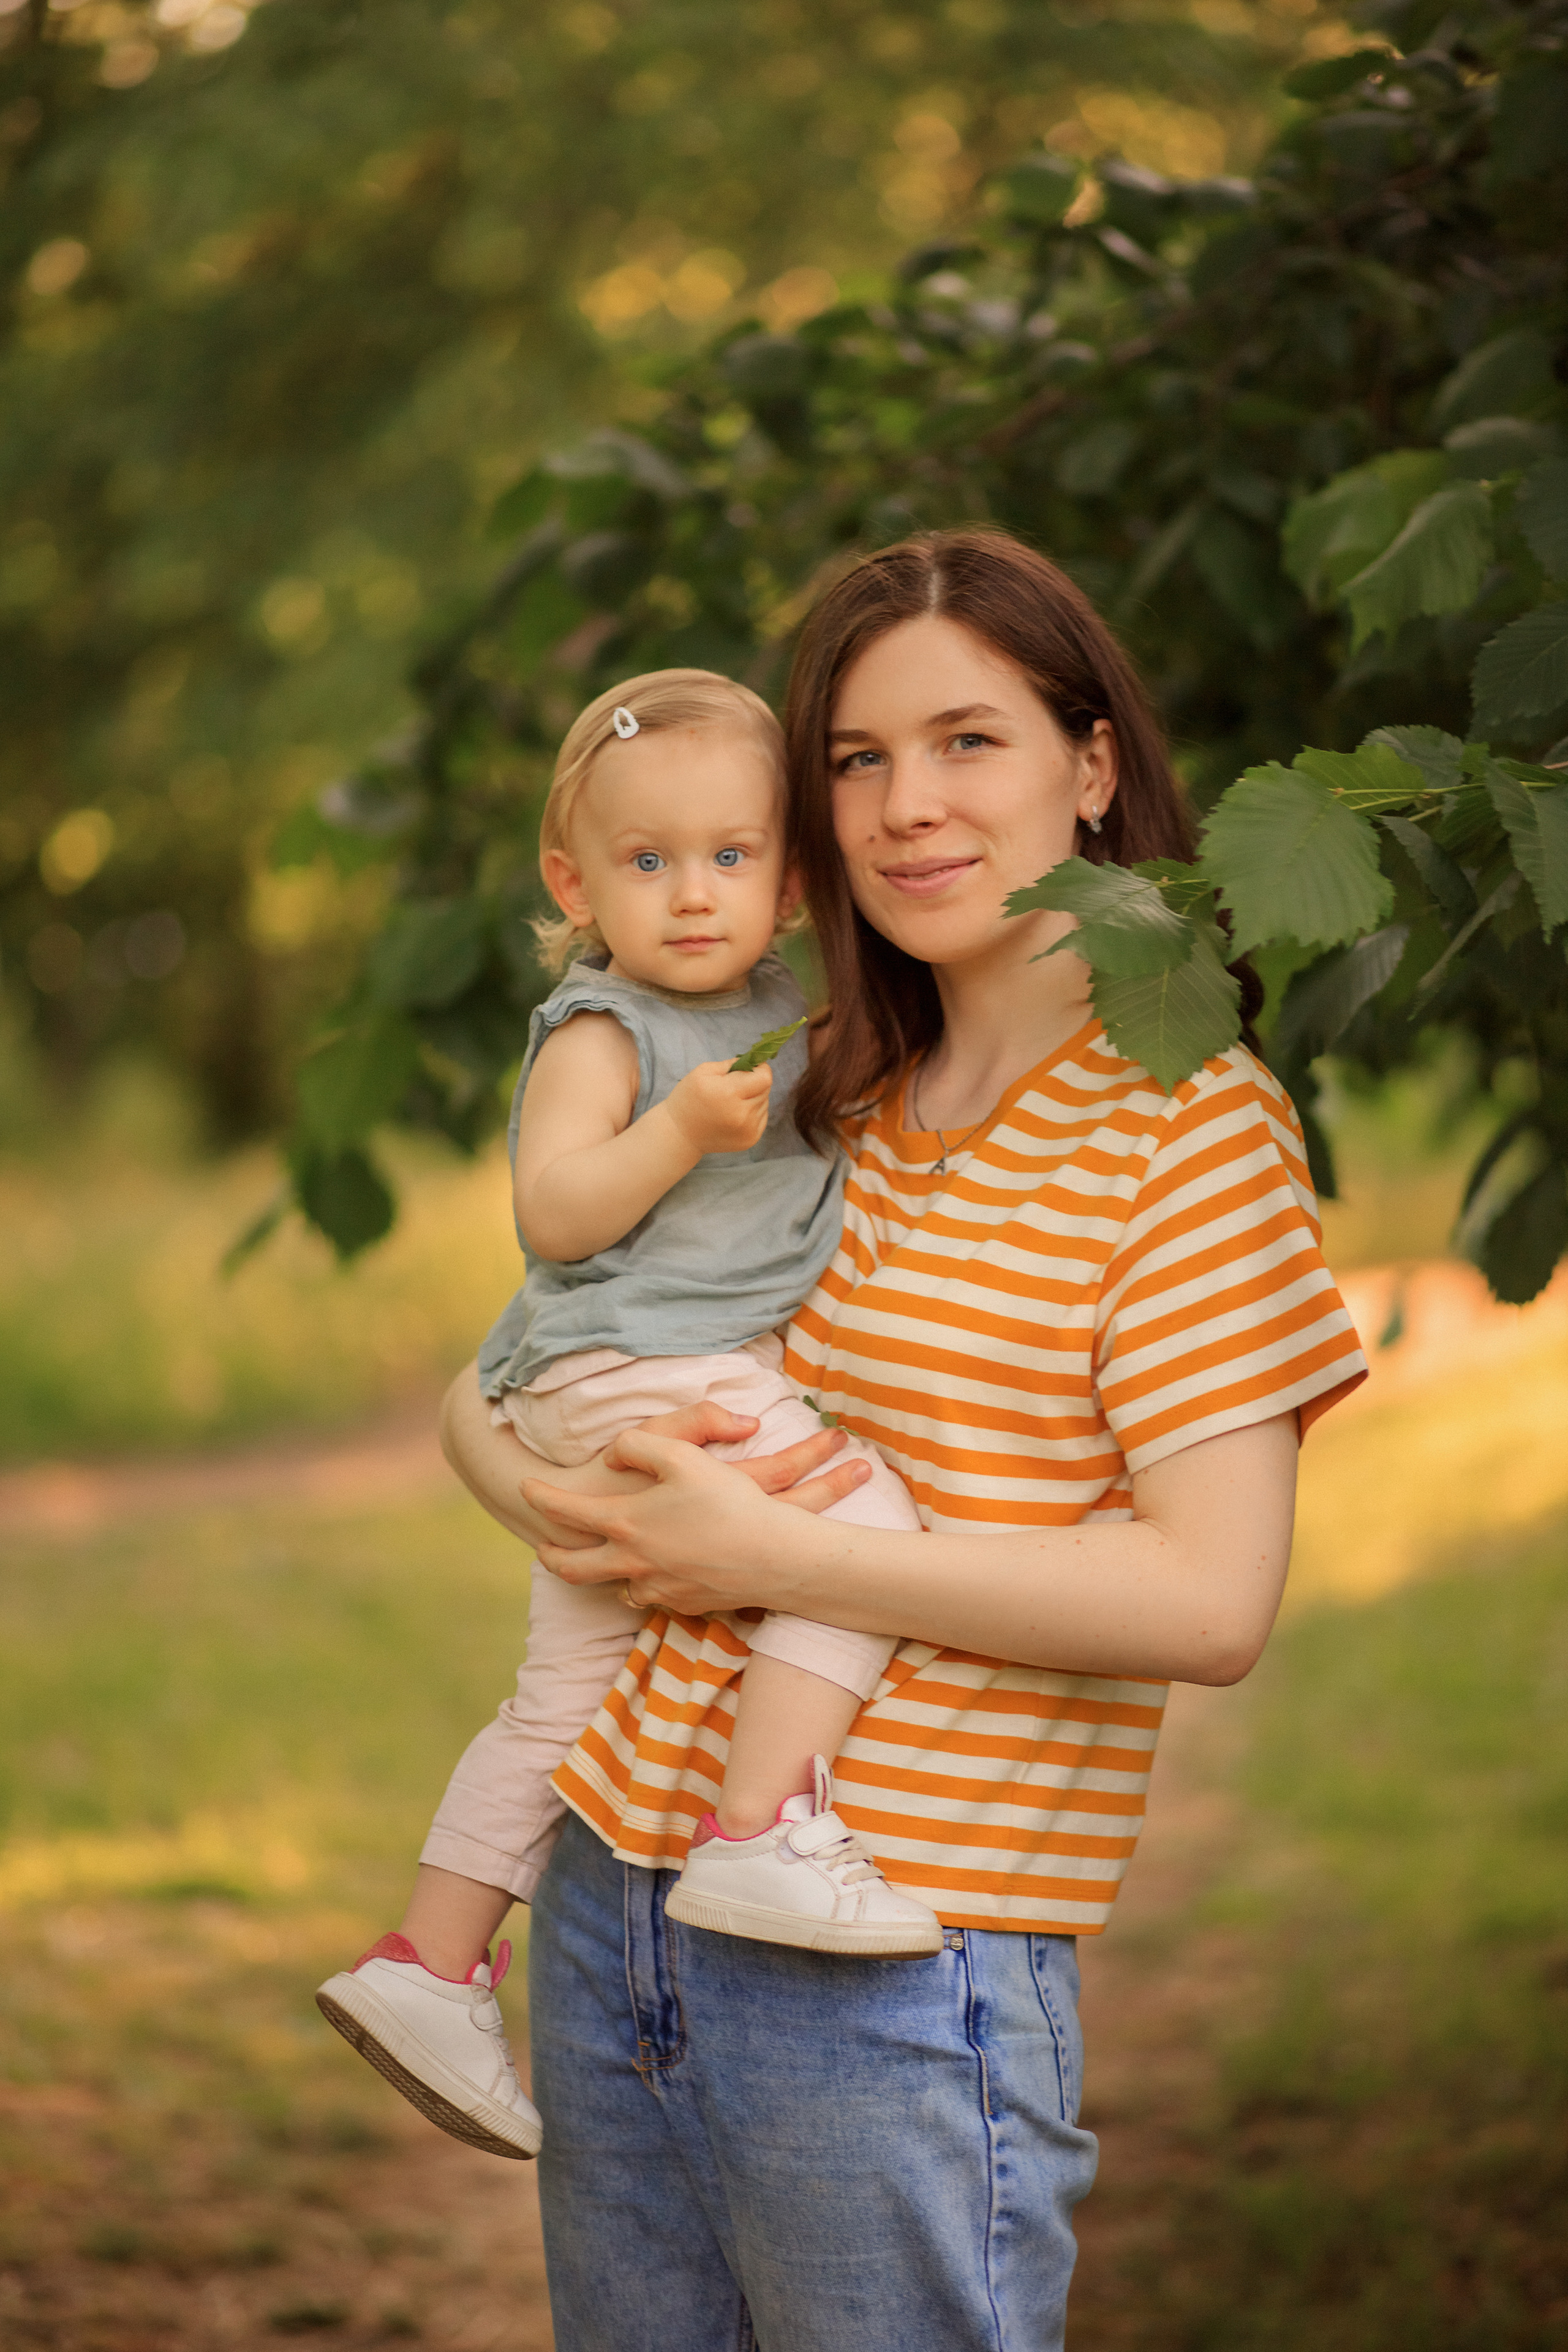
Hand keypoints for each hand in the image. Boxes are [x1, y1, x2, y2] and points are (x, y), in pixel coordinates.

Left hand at [523, 1424, 870, 1614]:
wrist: (774, 1558)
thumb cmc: (728, 1501)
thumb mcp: (680, 1453)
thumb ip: (637, 1445)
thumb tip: (613, 1456)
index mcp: (625, 1524)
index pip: (566, 1512)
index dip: (541, 1498)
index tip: (524, 1488)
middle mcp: (632, 1563)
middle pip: (574, 1569)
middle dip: (552, 1557)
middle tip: (541, 1548)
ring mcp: (658, 1589)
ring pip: (617, 1588)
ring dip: (605, 1575)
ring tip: (604, 1562)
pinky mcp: (684, 1605)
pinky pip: (653, 1597)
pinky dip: (646, 1586)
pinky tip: (655, 1576)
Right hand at [662, 1059, 771, 1155]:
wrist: (680, 1135)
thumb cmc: (688, 1099)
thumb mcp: (703, 1072)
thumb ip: (731, 1064)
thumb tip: (753, 1061)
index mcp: (729, 1093)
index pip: (764, 1077)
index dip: (760, 1069)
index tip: (750, 1068)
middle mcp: (742, 1114)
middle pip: (765, 1089)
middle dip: (754, 1083)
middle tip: (735, 1086)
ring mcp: (748, 1130)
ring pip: (764, 1103)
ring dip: (753, 1098)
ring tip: (732, 1102)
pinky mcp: (751, 1140)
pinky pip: (762, 1117)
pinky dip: (753, 1112)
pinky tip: (735, 1114)